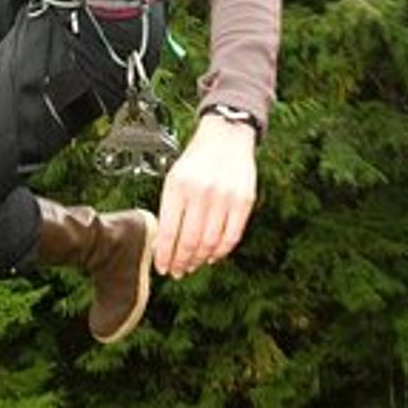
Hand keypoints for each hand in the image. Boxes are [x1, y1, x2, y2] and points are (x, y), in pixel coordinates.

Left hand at [154, 113, 257, 278]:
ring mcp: (225, 197)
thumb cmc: (197, 159)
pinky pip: (231, 236)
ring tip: (193, 265)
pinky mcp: (244, 201)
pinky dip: (221, 252)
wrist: (226, 136)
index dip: (165, 255)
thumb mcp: (174, 178)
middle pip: (190, 241)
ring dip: (199, 259)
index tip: (162, 267)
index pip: (169, 232)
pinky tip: (212, 256)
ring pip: (210, 243)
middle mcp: (201, 192)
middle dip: (181, 262)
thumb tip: (165, 245)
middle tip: (177, 271)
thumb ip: (170, 209)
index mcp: (178, 186)